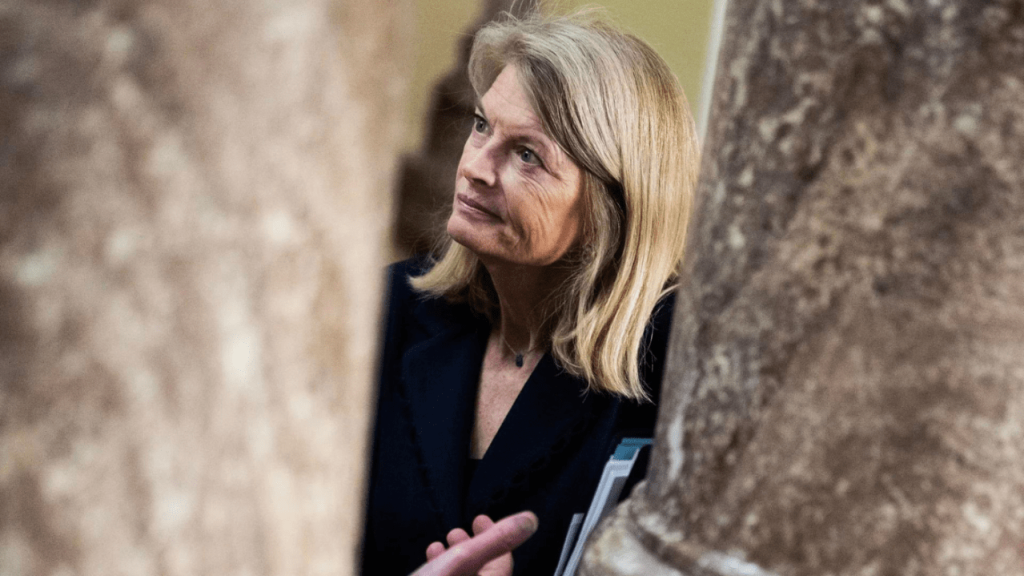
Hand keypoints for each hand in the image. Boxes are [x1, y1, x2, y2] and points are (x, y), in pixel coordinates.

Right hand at [409, 511, 537, 575]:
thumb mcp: (460, 562)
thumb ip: (495, 541)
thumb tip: (528, 522)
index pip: (504, 561)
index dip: (494, 535)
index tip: (481, 519)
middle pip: (485, 570)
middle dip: (473, 545)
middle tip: (462, 530)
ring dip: (457, 557)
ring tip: (446, 543)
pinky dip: (445, 570)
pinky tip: (432, 560)